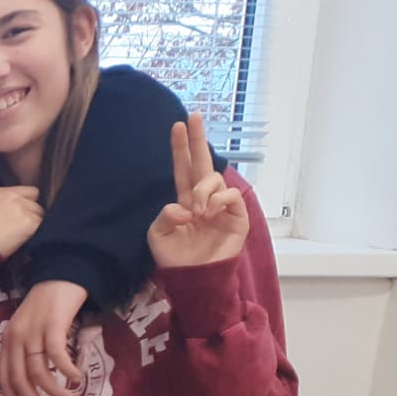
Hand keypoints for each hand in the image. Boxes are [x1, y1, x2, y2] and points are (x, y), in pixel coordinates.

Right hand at [0, 185, 43, 260]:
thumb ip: (0, 205)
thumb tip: (14, 211)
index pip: (25, 191)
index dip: (24, 203)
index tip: (19, 214)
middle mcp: (12, 196)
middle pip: (34, 201)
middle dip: (29, 213)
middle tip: (19, 227)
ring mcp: (22, 208)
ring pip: (39, 214)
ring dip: (32, 224)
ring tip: (18, 236)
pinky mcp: (29, 222)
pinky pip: (41, 226)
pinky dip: (34, 234)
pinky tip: (20, 240)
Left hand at [0, 279, 87, 395]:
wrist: (62, 275)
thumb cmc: (48, 305)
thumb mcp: (29, 328)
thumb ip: (28, 351)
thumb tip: (38, 381)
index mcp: (7, 340)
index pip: (3, 378)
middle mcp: (16, 338)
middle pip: (20, 380)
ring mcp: (33, 332)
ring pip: (39, 372)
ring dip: (54, 391)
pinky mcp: (53, 326)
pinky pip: (58, 356)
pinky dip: (67, 371)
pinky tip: (77, 378)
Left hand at [147, 115, 247, 268]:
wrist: (194, 279)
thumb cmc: (176, 258)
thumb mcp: (158, 236)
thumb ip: (164, 216)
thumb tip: (183, 205)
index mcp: (185, 200)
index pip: (183, 169)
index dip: (181, 149)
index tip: (177, 126)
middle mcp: (204, 199)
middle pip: (203, 163)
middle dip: (198, 140)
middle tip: (194, 117)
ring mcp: (222, 206)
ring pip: (214, 180)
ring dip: (202, 190)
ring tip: (197, 210)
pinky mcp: (237, 216)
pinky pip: (230, 195)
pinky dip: (218, 200)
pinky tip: (209, 211)